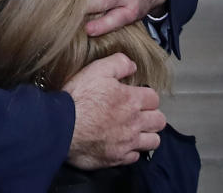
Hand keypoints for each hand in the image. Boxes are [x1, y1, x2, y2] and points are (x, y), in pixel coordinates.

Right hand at [64, 53, 165, 168]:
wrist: (62, 127)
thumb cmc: (79, 97)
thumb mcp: (96, 69)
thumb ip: (118, 64)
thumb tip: (132, 65)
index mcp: (132, 100)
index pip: (154, 98)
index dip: (146, 96)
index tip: (136, 96)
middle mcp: (135, 122)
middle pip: (159, 121)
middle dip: (152, 116)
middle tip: (139, 113)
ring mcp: (127, 142)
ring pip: (153, 141)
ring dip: (147, 135)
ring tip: (136, 131)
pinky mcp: (117, 158)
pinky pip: (135, 157)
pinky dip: (131, 151)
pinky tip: (121, 145)